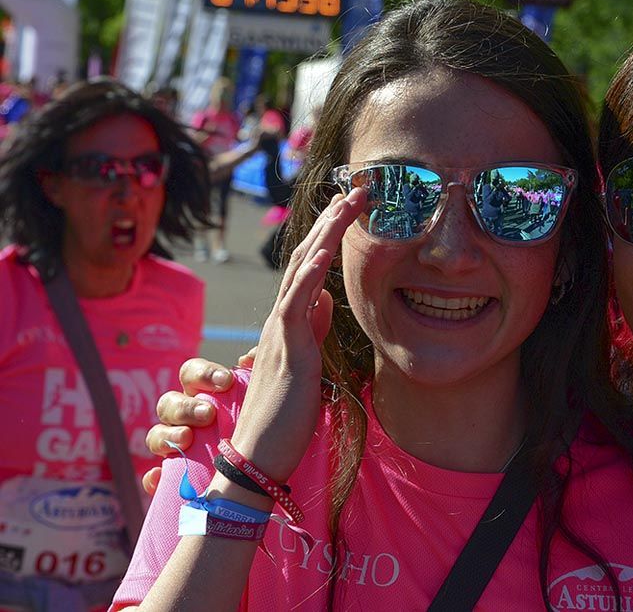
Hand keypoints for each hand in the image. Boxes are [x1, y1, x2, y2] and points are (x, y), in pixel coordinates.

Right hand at [141, 349, 257, 494]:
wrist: (268, 470)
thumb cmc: (267, 425)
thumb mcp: (267, 397)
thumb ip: (260, 372)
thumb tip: (248, 358)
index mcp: (205, 394)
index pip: (191, 374)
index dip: (203, 374)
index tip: (227, 381)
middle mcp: (186, 418)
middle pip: (169, 403)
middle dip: (185, 407)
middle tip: (209, 415)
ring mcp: (177, 446)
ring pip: (157, 435)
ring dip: (168, 435)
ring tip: (187, 439)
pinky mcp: (175, 476)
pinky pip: (155, 477)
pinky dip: (154, 476)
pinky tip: (159, 475)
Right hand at [227, 188, 364, 481]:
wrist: (258, 457)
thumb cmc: (285, 417)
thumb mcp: (307, 365)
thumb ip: (312, 331)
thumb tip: (326, 304)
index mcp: (290, 322)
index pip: (309, 266)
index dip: (329, 235)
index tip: (351, 208)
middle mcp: (282, 320)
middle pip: (305, 257)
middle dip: (332, 222)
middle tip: (358, 190)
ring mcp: (280, 333)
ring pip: (299, 271)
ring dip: (325, 235)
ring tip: (347, 204)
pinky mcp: (284, 352)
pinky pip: (293, 307)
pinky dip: (307, 278)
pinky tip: (322, 254)